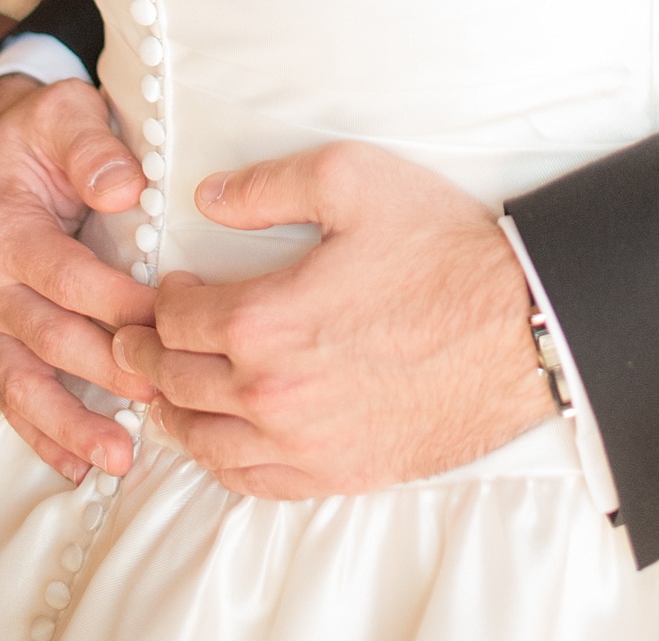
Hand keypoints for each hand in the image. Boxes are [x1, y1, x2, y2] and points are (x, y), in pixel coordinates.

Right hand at [0, 76, 156, 482]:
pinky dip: (43, 437)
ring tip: (120, 457)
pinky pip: (15, 398)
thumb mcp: (65, 113)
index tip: (167, 318)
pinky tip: (78, 469)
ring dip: (72, 426)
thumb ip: (93, 148)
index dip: (115, 301)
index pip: (64, 276)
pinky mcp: (0, 344)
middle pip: (50, 339)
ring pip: (25, 386)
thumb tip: (126, 188)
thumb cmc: (43, 131)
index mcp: (4, 230)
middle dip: (108, 370)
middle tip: (165, 392)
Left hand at [113, 142, 551, 498]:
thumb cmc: (443, 249)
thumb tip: (208, 196)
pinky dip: (218, 457)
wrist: (519, 326)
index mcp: (265, 319)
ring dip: (172, 409)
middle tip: (139, 335)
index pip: (175, 317)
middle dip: (148, 352)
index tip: (167, 284)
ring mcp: (301, 443)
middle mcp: (270, 392)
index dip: (159, 296)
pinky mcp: (332, 472)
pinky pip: (248, 479)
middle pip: (175, 379)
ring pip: (200, 439)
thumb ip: (268, 185)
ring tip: (167, 385)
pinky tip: (217, 436)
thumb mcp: (355, 179)